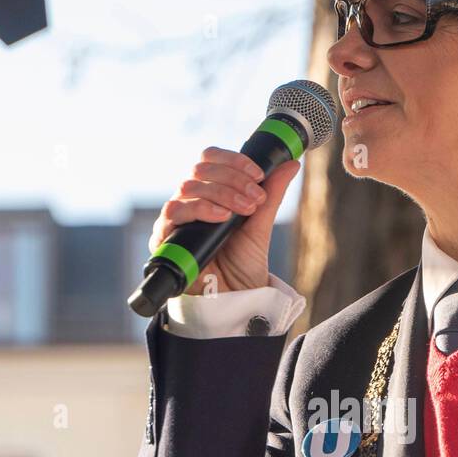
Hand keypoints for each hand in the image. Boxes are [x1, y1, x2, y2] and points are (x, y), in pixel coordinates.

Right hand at [150, 147, 300, 294]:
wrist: (235, 297)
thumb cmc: (243, 263)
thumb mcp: (260, 224)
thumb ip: (271, 193)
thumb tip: (292, 164)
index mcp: (210, 191)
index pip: (211, 159)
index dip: (233, 160)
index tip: (258, 175)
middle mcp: (190, 201)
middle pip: (199, 170)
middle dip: (232, 179)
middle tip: (255, 198)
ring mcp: (176, 218)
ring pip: (188, 187)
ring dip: (221, 193)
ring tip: (243, 211)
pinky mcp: (165, 238)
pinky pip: (174, 212)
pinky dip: (200, 209)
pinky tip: (221, 217)